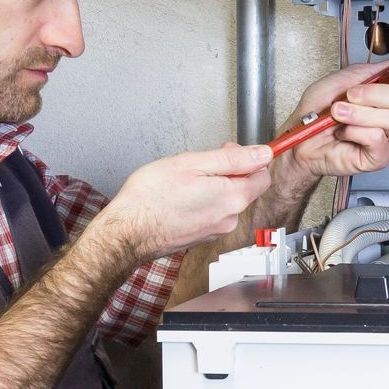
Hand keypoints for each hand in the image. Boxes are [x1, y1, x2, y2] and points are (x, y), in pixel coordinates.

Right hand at [94, 143, 274, 262]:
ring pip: (226, 201)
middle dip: (229, 171)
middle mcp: (229, 219)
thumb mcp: (193, 164)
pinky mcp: (201, 238)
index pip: (262, 176)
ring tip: (186, 181)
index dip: (249, 159)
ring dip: (214, 187)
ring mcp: (215, 231)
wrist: (126, 233)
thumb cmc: (151, 198)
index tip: (230, 150)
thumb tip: (263, 154)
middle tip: (201, 162)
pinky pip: (212, 214)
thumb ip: (233, 159)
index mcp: (233, 198)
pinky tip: (181, 197)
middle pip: (244, 188)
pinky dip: (203, 202)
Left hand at [277, 62, 388, 181]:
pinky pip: (377, 138)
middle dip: (377, 94)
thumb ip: (373, 70)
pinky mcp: (378, 158)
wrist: (301, 136)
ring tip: (340, 112)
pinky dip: (355, 130)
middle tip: (352, 95)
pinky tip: (343, 132)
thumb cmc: (319, 109)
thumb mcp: (344, 78)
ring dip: (361, 112)